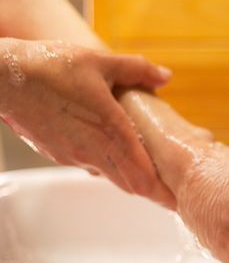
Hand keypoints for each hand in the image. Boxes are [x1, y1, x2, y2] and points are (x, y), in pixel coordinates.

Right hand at [0, 38, 173, 204]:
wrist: (2, 77)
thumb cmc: (50, 67)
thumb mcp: (100, 62)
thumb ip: (137, 70)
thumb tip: (166, 76)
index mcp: (110, 129)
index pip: (142, 174)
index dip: (162, 191)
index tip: (177, 200)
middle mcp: (93, 150)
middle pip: (130, 183)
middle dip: (153, 191)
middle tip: (172, 195)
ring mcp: (74, 155)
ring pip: (112, 176)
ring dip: (132, 178)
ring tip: (151, 175)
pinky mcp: (59, 154)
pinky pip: (93, 166)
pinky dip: (111, 166)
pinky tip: (116, 153)